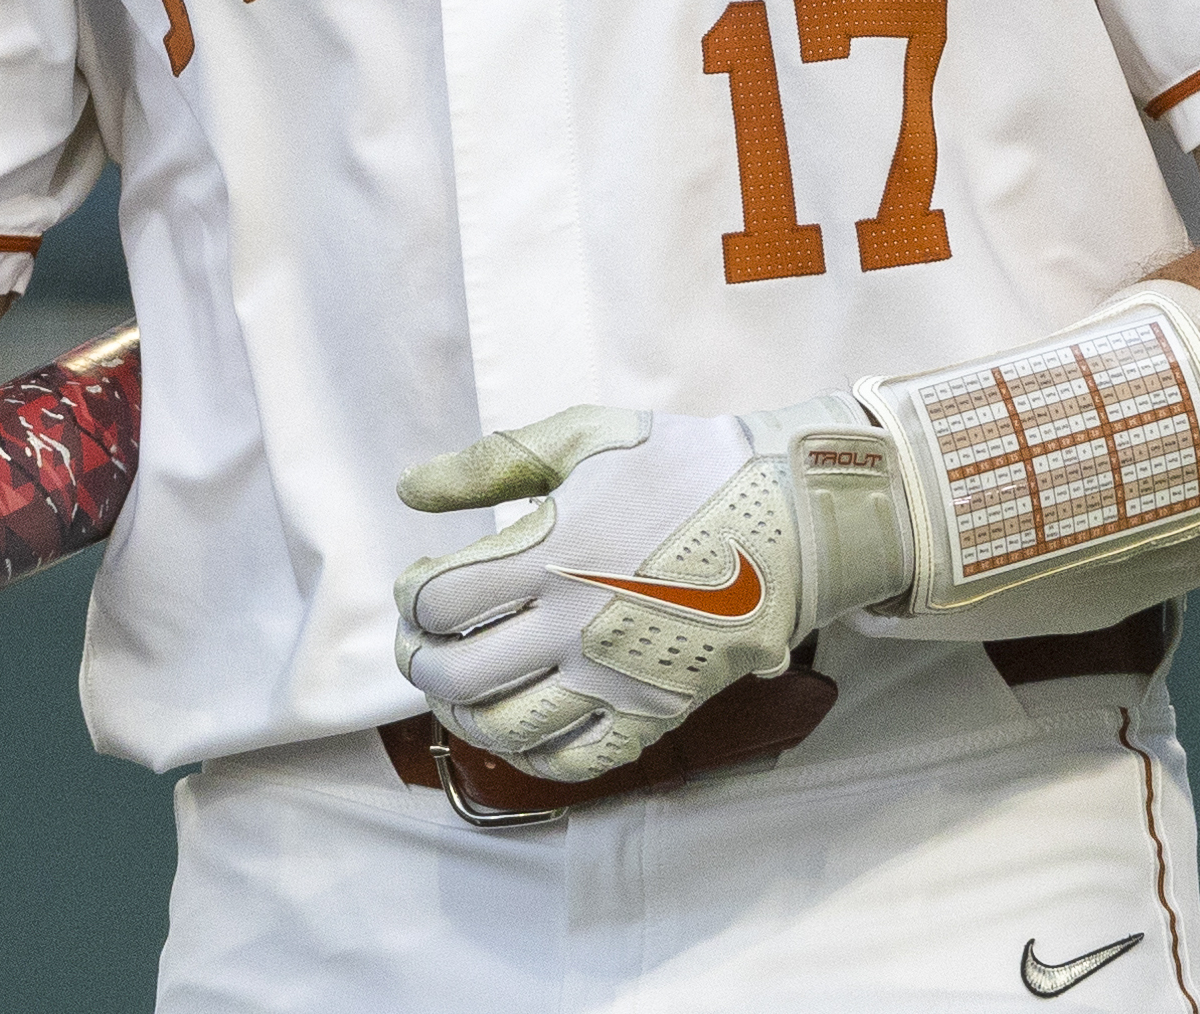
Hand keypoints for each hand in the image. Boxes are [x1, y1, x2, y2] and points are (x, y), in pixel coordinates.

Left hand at [390, 398, 911, 782]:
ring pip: (503, 729)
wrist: (790, 512)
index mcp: (552, 551)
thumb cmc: (684, 465)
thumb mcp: (584, 436)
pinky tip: (520, 727)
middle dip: (421, 661)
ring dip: (462, 714)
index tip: (424, 583)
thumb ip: (491, 462)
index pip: (438, 601)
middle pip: (455, 675)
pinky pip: (574, 763)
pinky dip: (530, 756)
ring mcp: (616, 676)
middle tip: (424, 644)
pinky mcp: (656, 710)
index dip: (412, 596)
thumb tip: (409, 490)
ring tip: (462, 687)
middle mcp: (575, 623)